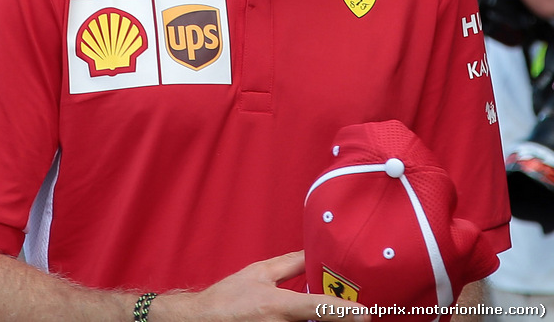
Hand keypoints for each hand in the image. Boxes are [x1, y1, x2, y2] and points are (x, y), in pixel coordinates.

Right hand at [151, 251, 368, 321]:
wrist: (203, 321)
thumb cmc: (228, 297)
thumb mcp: (257, 273)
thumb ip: (288, 265)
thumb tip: (313, 253)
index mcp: (276, 304)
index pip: (316, 306)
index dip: (342, 311)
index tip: (365, 314)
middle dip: (335, 318)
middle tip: (353, 312)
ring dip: (321, 321)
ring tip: (335, 313)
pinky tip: (312, 317)